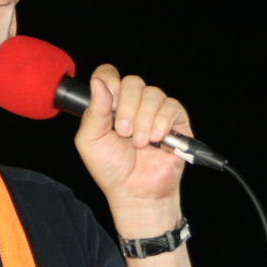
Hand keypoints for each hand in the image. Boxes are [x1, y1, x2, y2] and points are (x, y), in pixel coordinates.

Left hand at [74, 64, 191, 215]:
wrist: (135, 192)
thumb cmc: (111, 168)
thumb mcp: (91, 140)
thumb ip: (93, 110)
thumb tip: (97, 82)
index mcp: (111, 104)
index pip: (109, 75)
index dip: (109, 84)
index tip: (109, 106)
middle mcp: (134, 103)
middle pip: (133, 81)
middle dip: (127, 108)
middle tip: (123, 133)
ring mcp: (155, 111)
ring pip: (153, 94)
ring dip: (143, 120)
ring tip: (139, 143)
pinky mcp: (176, 121)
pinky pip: (171, 106)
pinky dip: (162, 122)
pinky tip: (156, 139)